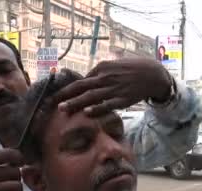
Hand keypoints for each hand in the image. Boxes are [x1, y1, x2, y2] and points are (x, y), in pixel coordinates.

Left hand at [55, 58, 171, 116]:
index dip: (66, 89)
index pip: (80, 80)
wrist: (152, 74)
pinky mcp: (122, 99)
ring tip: (62, 109)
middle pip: (81, 87)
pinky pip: (107, 105)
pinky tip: (87, 112)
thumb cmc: (131, 70)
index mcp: (101, 68)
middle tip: (50, 102)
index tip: (53, 96)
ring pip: (91, 96)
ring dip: (75, 103)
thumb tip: (86, 80)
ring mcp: (113, 89)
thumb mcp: (113, 65)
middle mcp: (105, 77)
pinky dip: (97, 108)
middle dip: (64, 95)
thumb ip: (99, 72)